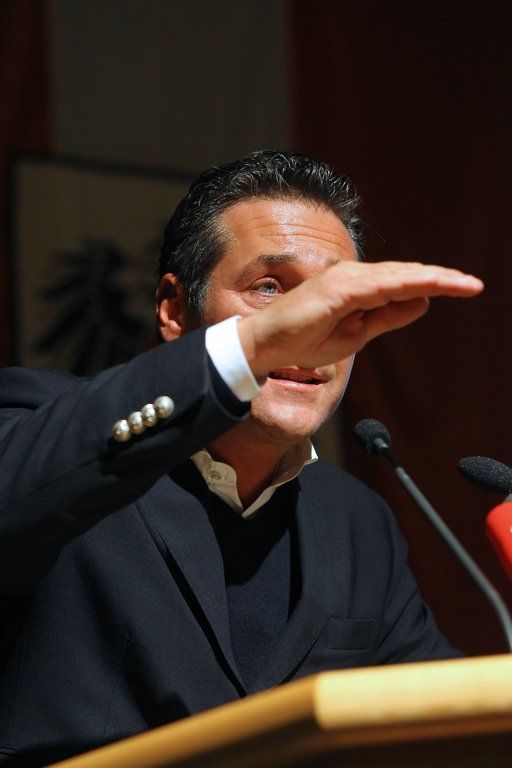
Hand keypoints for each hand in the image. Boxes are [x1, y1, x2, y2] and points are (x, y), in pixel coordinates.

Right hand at [237, 260, 483, 376]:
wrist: (268, 345)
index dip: (433, 283)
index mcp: (357, 287)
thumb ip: (388, 317)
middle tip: (474, 285)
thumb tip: (422, 303)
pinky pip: (381, 285)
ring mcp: (345, 279)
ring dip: (433, 278)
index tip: (464, 288)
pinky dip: (408, 283)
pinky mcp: (338, 289)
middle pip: (406, 274)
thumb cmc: (305, 340)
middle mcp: (353, 276)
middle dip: (442, 279)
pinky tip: (432, 285)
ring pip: (398, 276)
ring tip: (463, 284)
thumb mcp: (357, 333)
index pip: (402, 282)